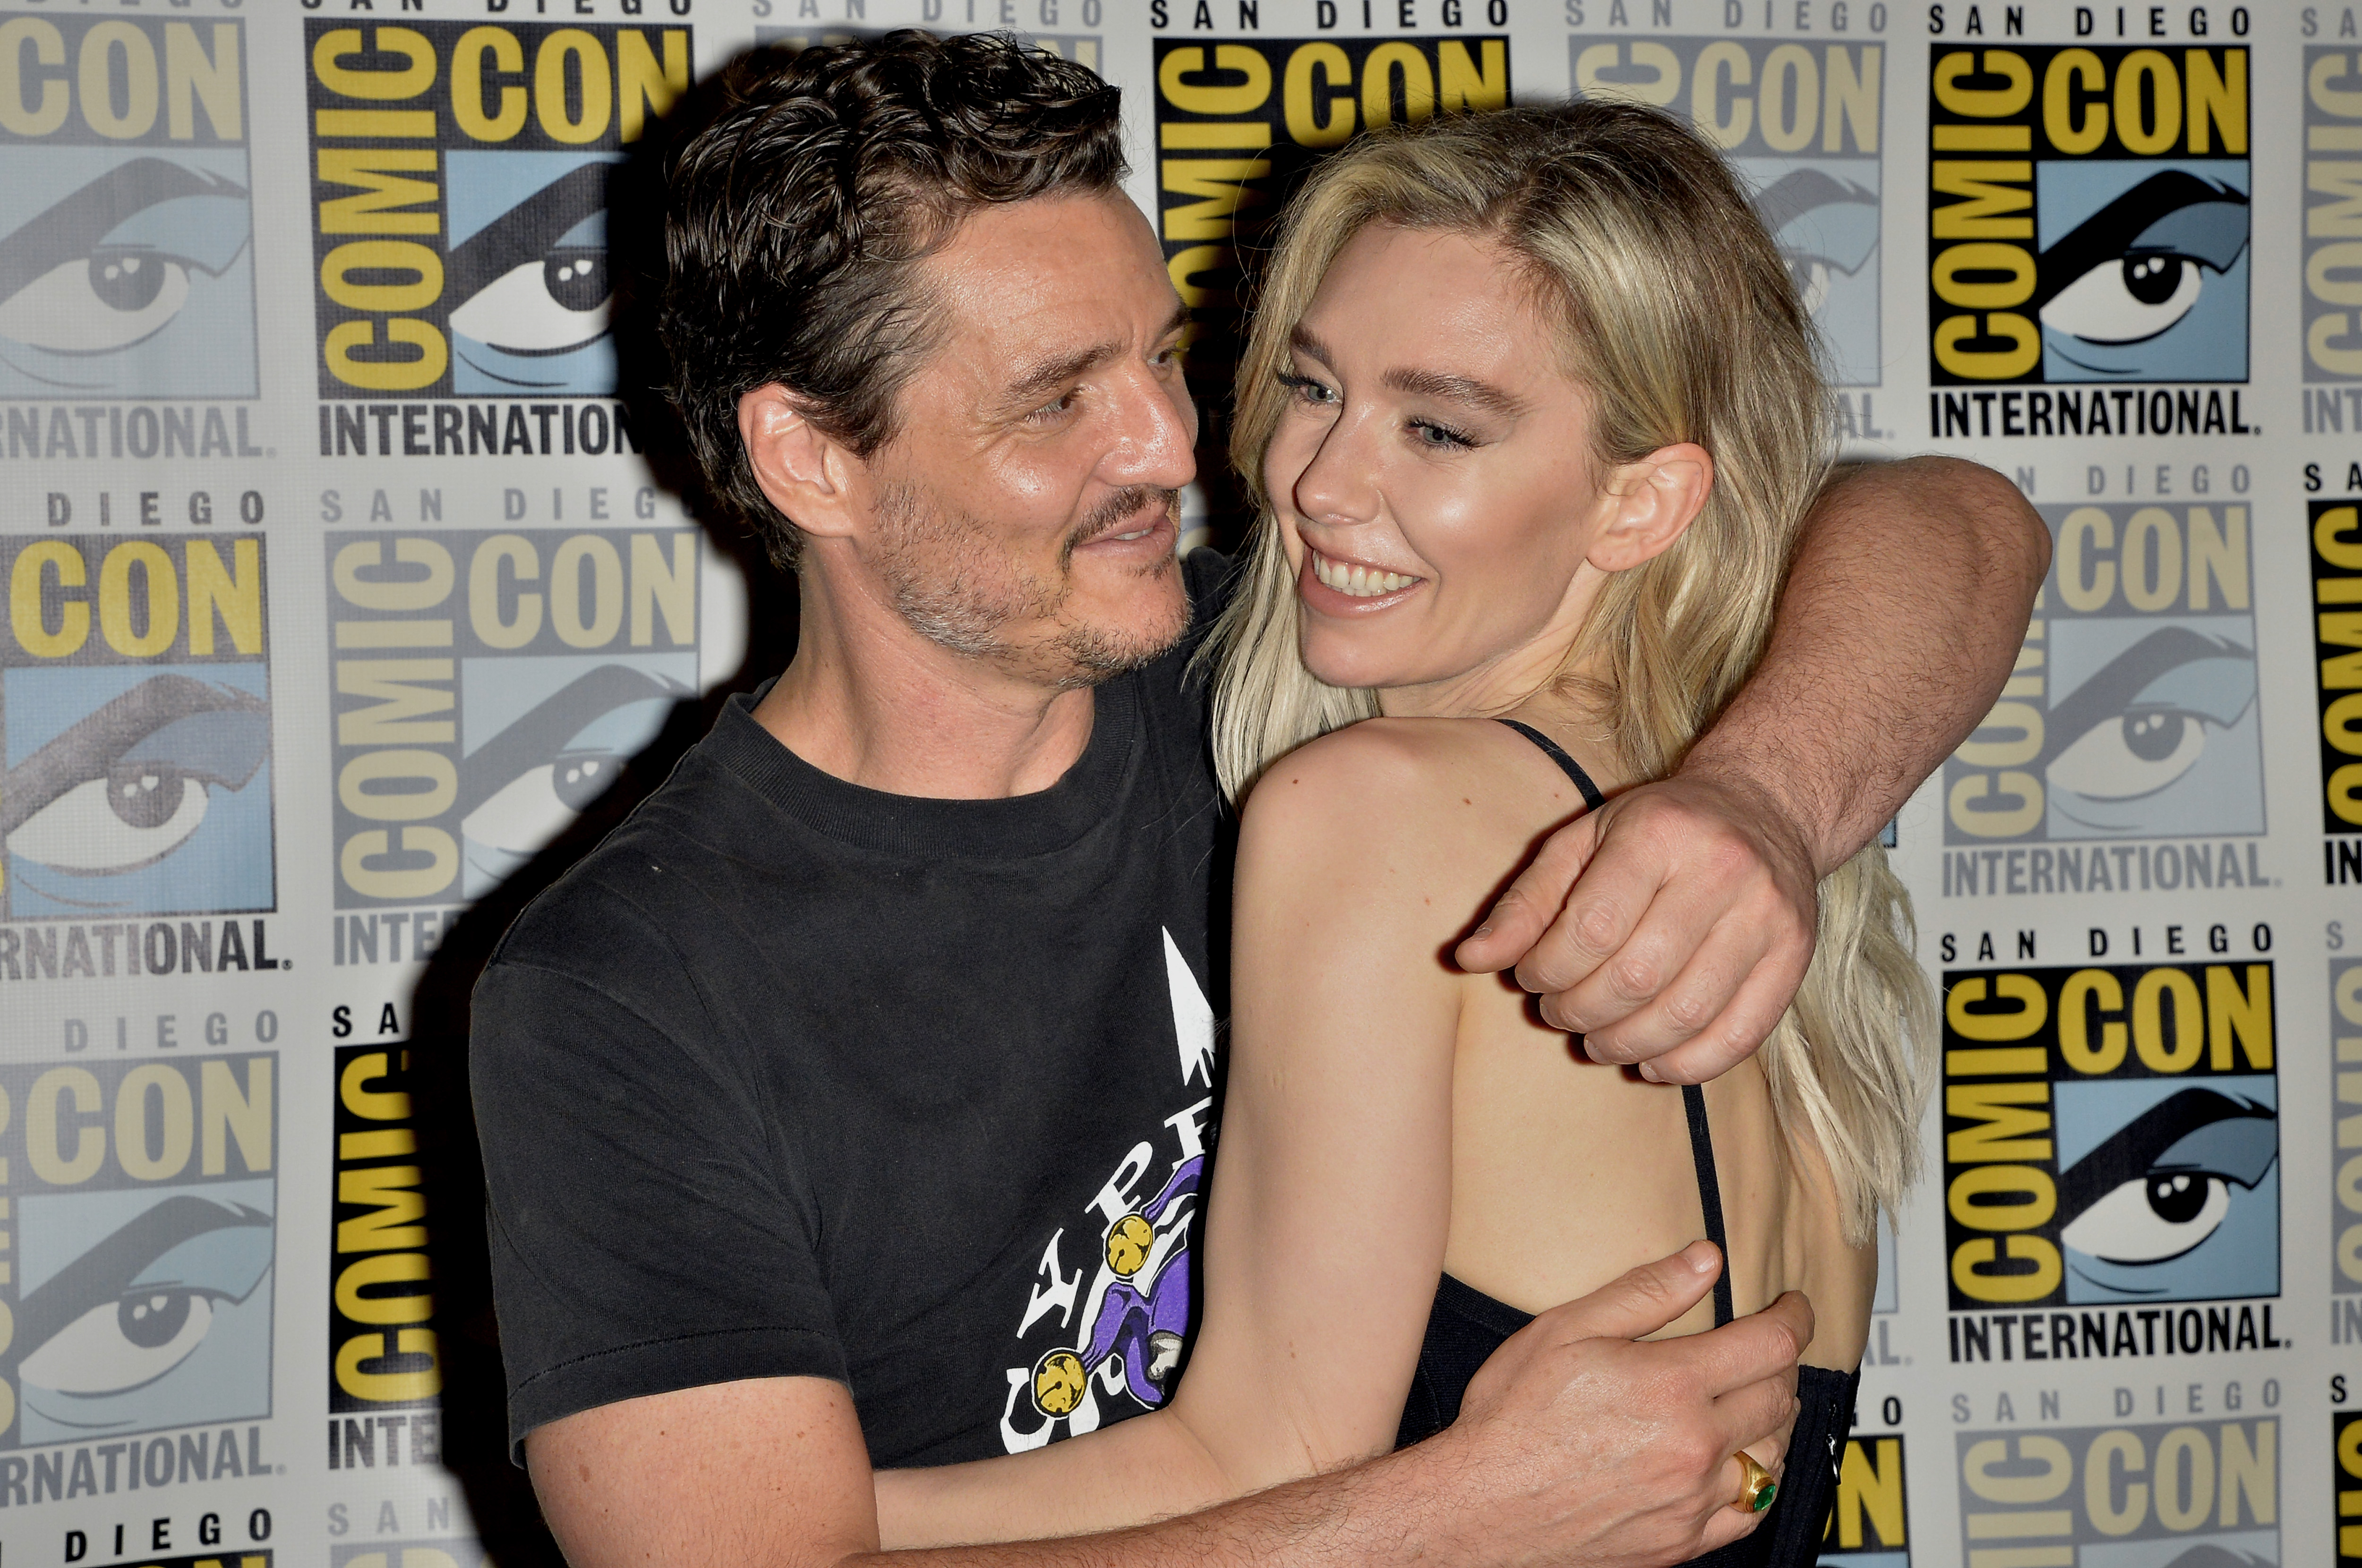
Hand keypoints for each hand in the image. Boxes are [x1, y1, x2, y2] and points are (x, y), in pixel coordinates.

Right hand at [1416, 1242, 1810, 1567]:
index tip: (1792, 1305)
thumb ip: (1644, 1293)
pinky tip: (1742, 1461)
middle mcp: (1694, 1447)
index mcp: (1672, 1386)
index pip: (1771, 1345)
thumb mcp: (1566, 1330)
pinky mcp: (1682, 1543)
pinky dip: (1759, 1480)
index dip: (1794, 1318)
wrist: (1481, 1507)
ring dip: (1776, 1419)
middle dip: (1784, 1362)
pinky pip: (1751, 1512)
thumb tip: (1705, 1260)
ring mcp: (1692, 1501)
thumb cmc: (1513, 1415)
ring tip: (1757, 1396)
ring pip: (1773, 1455)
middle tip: (1768, 1345)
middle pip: (1780, 1396)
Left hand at [1455, 772, 1818, 1084]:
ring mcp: (1768, 918)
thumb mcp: (1580, 844)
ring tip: (1597, 1038)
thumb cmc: (1655, 831)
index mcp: (1659, 834)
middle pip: (1634, 978)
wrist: (1764, 809)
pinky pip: (1737, 1038)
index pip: (1590, 929)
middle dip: (1579, 1012)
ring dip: (1624, 1045)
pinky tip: (1650, 1062)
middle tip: (1558, 1012)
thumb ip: (1524, 903)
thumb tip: (1466, 959)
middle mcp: (1722, 872)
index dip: (1546, 971)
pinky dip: (1685, 1067)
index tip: (1531, 978)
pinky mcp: (1794, 961)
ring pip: (1683, 1016)